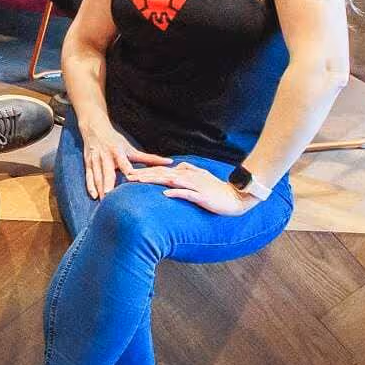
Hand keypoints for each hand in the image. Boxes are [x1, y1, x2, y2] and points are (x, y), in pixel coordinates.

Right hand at [80, 126, 168, 199]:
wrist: (94, 128)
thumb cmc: (115, 140)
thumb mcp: (131, 148)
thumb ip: (149, 158)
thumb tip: (169, 162)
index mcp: (118, 152)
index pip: (125, 165)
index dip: (128, 173)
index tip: (132, 182)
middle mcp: (106, 156)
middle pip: (108, 172)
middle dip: (108, 184)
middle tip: (111, 197)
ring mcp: (95, 160)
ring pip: (97, 176)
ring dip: (100, 188)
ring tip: (104, 201)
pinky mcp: (88, 163)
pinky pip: (88, 176)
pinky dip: (90, 186)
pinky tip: (94, 196)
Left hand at [124, 160, 259, 215]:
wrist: (236, 198)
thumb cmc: (218, 189)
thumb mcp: (202, 177)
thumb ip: (189, 170)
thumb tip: (177, 166)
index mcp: (187, 174)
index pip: (162, 171)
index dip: (146, 171)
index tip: (130, 173)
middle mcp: (189, 177)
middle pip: (162, 174)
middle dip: (144, 175)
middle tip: (127, 176)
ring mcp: (195, 186)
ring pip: (171, 181)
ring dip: (154, 181)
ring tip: (139, 182)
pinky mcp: (202, 196)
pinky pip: (188, 194)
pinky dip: (176, 193)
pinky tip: (165, 194)